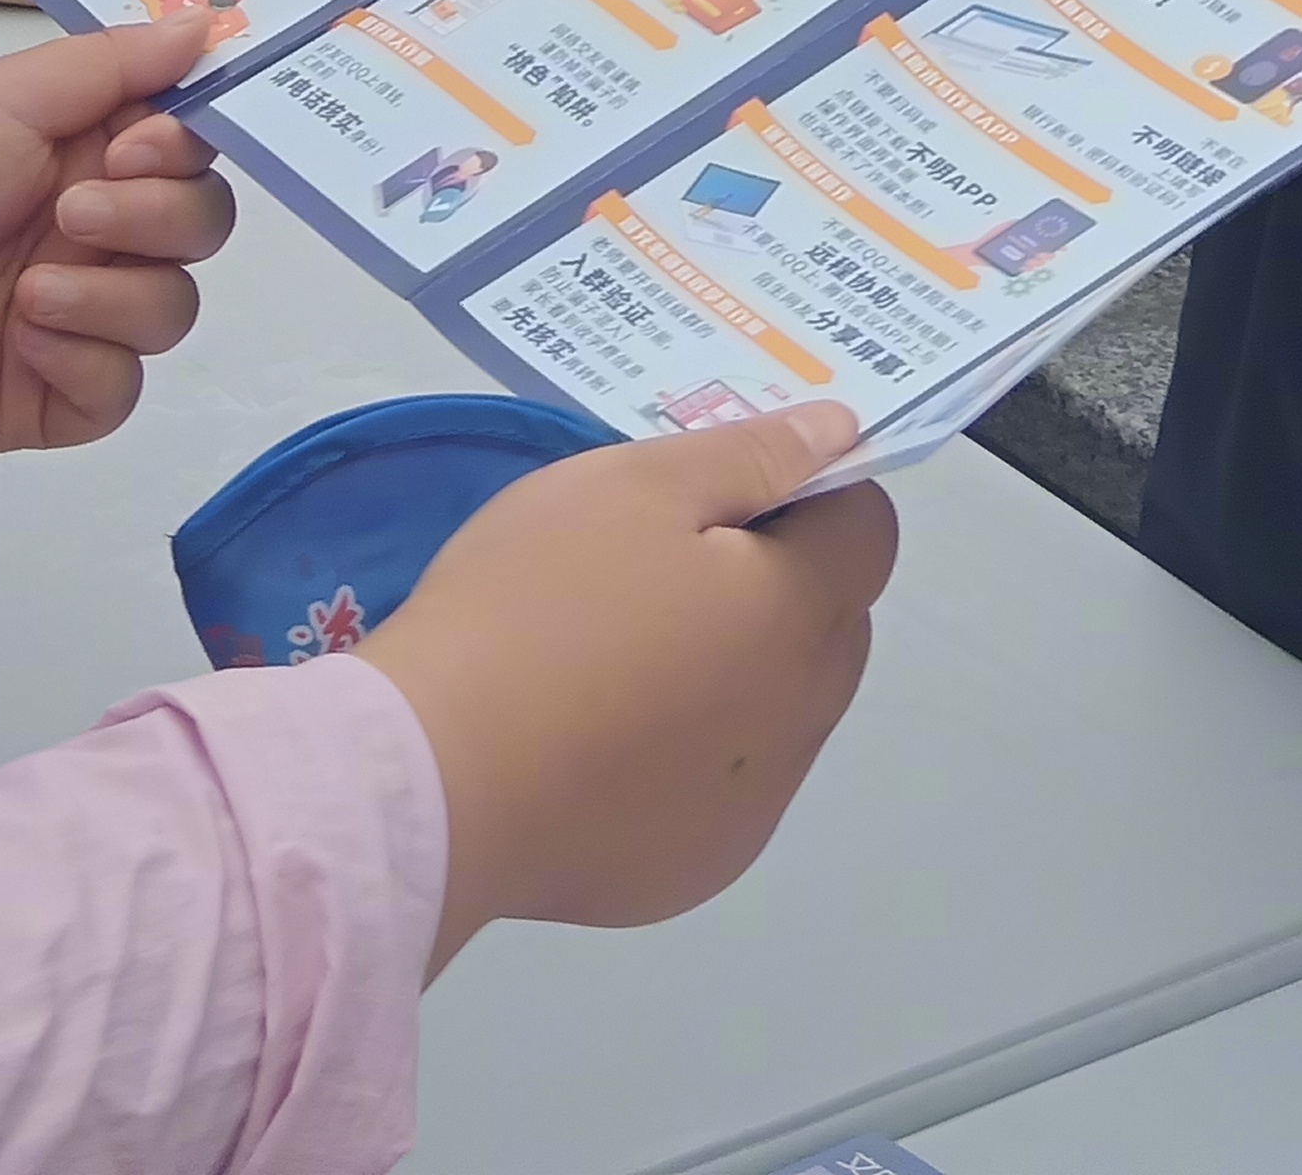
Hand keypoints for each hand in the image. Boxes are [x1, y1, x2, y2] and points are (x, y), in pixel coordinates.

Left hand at [0, 19, 235, 451]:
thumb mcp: (2, 92)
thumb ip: (115, 62)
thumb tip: (209, 22)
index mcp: (85, 149)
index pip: (191, 150)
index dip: (183, 150)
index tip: (133, 146)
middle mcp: (92, 230)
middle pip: (199, 228)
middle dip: (155, 218)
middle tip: (70, 212)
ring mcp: (75, 316)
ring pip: (172, 310)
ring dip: (116, 294)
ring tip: (30, 288)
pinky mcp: (49, 394)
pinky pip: (121, 389)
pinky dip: (87, 361)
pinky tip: (24, 339)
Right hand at [357, 405, 898, 965]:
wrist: (435, 781)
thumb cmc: (533, 608)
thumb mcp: (632, 487)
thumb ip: (751, 456)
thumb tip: (841, 434)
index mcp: (798, 614)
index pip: (866, 530)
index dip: (805, 493)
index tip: (712, 495)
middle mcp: (803, 719)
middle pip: (833, 624)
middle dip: (777, 584)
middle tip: (654, 566)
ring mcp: (754, 808)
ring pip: (783, 711)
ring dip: (737, 673)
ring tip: (619, 656)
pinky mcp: (698, 866)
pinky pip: (725, 788)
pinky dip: (690, 755)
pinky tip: (601, 741)